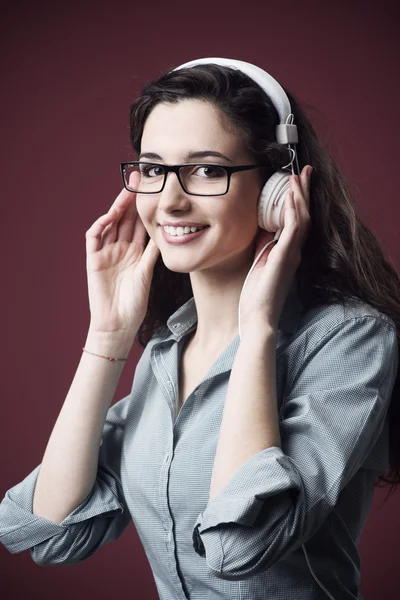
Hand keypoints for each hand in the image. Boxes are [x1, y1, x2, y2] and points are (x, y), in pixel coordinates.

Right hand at [85, 171, 159, 334]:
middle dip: (130, 199)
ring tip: (127, 191)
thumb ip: (153, 253)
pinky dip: (101, 225)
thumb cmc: (134, 303)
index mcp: (133, 252)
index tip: (152, 190)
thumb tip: (166, 232)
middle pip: (124, 219)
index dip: (143, 207)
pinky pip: (94, 237)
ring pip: (110, 224)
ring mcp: (105, 253)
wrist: (118, 324)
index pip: (138, 224)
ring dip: (117, 207)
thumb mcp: (148, 273)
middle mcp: (119, 249)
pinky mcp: (93, 260)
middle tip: (138, 179)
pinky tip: (111, 215)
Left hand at [239, 165, 311, 336]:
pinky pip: (292, 229)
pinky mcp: (285, 257)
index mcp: (287, 251)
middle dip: (303, 191)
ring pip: (301, 218)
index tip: (296, 181)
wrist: (258, 316)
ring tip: (296, 177)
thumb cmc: (257, 294)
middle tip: (304, 171)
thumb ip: (263, 244)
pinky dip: (292, 211)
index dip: (298, 199)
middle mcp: (293, 250)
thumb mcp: (259, 262)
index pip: (296, 219)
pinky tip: (290, 197)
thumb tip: (261, 226)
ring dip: (299, 196)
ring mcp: (291, 253)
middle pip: (303, 214)